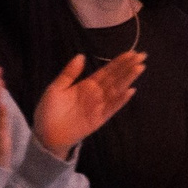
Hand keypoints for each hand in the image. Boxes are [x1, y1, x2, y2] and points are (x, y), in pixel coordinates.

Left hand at [30, 49, 144, 154]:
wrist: (45, 134)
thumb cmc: (49, 111)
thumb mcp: (56, 88)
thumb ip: (69, 73)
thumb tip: (81, 56)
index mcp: (87, 85)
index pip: (107, 71)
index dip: (119, 62)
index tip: (132, 53)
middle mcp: (96, 94)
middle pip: (115, 78)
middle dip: (128, 67)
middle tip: (142, 55)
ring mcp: (99, 106)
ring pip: (116, 90)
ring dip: (128, 79)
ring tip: (139, 68)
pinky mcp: (99, 119)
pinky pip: (112, 108)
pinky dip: (121, 100)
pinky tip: (130, 91)